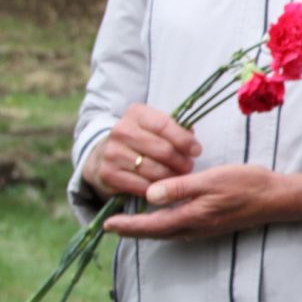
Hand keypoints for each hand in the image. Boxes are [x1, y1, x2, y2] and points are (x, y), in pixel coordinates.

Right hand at [84, 104, 200, 198]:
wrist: (104, 155)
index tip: (196, 151)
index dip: (184, 140)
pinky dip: (156, 187)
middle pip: (163, 150)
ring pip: (154, 169)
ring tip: (178, 175)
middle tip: (188, 166)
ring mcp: (112, 152)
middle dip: (181, 161)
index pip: (165, 125)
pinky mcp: (108, 173)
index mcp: (136, 113)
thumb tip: (191, 137)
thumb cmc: (141, 139)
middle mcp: (121, 130)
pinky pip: (142, 185)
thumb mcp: (155, 127)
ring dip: (171, 176)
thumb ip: (175, 129)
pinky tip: (162, 185)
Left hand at [103, 165, 301, 242]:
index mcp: (192, 217)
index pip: (151, 225)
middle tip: (112, 225)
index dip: (128, 225)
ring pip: (167, 233)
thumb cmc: (247, 184)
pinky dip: (164, 226)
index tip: (107, 224)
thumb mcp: (212, 180)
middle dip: (133, 230)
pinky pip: (180, 230)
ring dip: (148, 229)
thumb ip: (180, 188)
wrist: (277, 198)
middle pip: (156, 233)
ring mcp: (204, 229)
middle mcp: (195, 228)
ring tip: (131, 222)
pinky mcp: (212, 226)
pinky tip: (164, 216)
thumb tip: (150, 194)